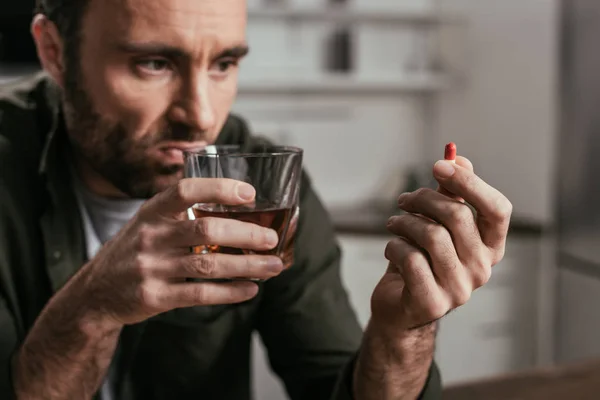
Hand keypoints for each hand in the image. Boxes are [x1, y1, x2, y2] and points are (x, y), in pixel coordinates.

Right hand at [63, 178, 283, 328]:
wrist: (95, 293)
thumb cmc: (134, 251)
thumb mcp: (148, 223)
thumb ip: (182, 214)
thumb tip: (239, 208)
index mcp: (151, 212)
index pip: (185, 191)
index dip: (219, 189)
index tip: (250, 193)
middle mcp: (150, 236)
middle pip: (206, 230)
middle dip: (246, 234)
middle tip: (271, 238)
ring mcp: (151, 268)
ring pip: (209, 265)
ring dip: (247, 265)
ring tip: (274, 265)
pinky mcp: (155, 297)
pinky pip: (200, 294)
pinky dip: (230, 292)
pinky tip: (251, 288)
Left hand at [371, 156, 512, 330]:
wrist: (402, 308)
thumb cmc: (422, 260)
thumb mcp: (439, 225)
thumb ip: (451, 194)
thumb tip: (457, 157)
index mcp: (491, 246)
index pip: (498, 209)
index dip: (469, 182)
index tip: (438, 165)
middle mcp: (482, 269)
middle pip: (457, 216)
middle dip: (423, 198)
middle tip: (403, 200)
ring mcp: (460, 289)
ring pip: (431, 235)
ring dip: (404, 222)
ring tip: (393, 223)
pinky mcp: (432, 302)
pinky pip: (410, 259)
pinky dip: (395, 246)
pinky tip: (392, 249)